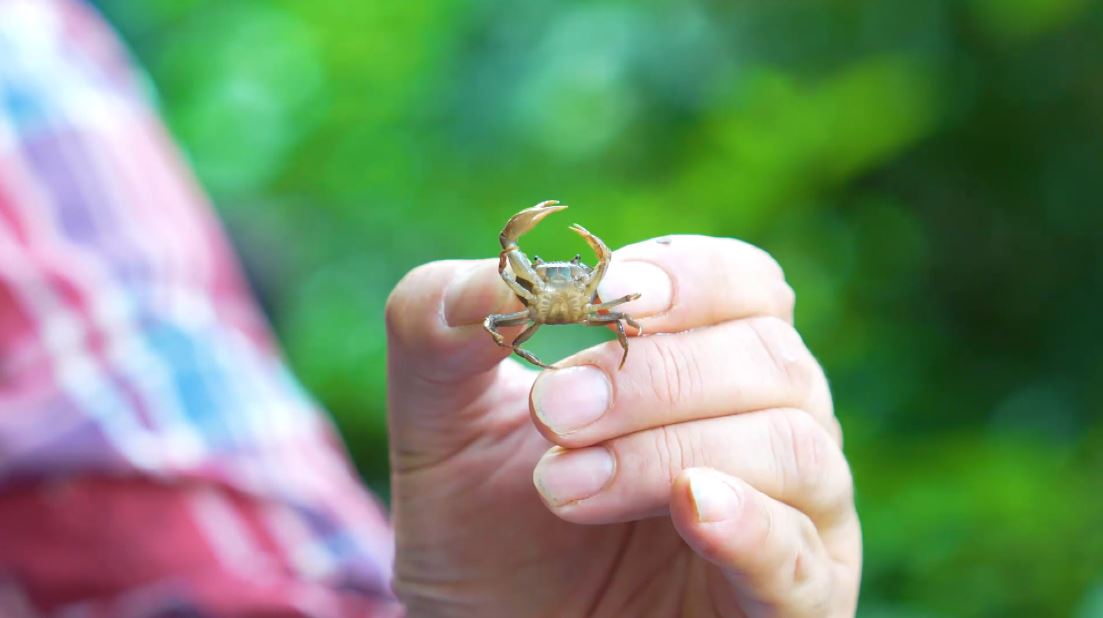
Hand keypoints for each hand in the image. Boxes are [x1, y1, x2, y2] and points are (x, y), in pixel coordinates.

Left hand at [385, 235, 860, 616]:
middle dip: (652, 375)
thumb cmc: (486, 533)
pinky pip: (801, 558)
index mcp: (707, 364)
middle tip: (554, 413)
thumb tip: (483, 274)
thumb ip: (440, 331)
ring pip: (790, 446)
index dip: (686, 279)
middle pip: (767, 358)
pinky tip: (693, 507)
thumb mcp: (441, 424)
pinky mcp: (793, 605)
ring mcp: (794, 519)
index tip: (606, 295)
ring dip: (667, 450)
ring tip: (562, 486)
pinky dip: (752, 524)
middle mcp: (770, 426)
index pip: (742, 283)